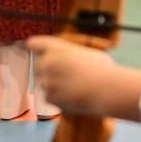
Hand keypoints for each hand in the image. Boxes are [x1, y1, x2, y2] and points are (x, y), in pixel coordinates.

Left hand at [26, 36, 140, 119]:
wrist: (107, 90)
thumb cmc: (103, 70)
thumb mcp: (87, 53)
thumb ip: (70, 54)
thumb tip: (68, 59)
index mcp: (55, 47)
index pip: (33, 43)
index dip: (34, 47)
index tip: (34, 50)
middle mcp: (46, 62)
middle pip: (38, 64)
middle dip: (48, 69)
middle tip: (66, 74)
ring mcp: (46, 81)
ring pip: (44, 82)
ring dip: (54, 84)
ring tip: (74, 86)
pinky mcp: (49, 97)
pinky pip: (49, 97)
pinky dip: (58, 98)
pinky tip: (73, 95)